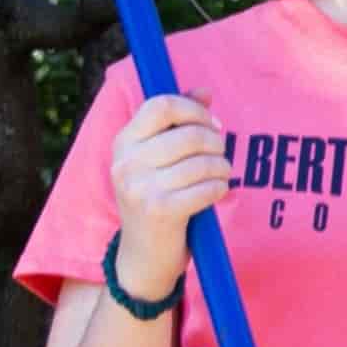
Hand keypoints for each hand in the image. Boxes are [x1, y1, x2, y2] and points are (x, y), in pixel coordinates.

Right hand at [106, 94, 228, 301]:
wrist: (142, 255)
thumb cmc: (155, 197)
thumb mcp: (157, 158)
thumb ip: (178, 123)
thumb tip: (204, 91)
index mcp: (123, 142)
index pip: (161, 105)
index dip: (194, 109)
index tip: (209, 123)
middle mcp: (126, 163)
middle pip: (190, 133)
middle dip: (216, 142)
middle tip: (219, 154)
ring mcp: (140, 188)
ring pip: (203, 161)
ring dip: (222, 167)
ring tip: (219, 175)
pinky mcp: (161, 211)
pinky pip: (208, 187)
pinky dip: (220, 188)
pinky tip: (215, 192)